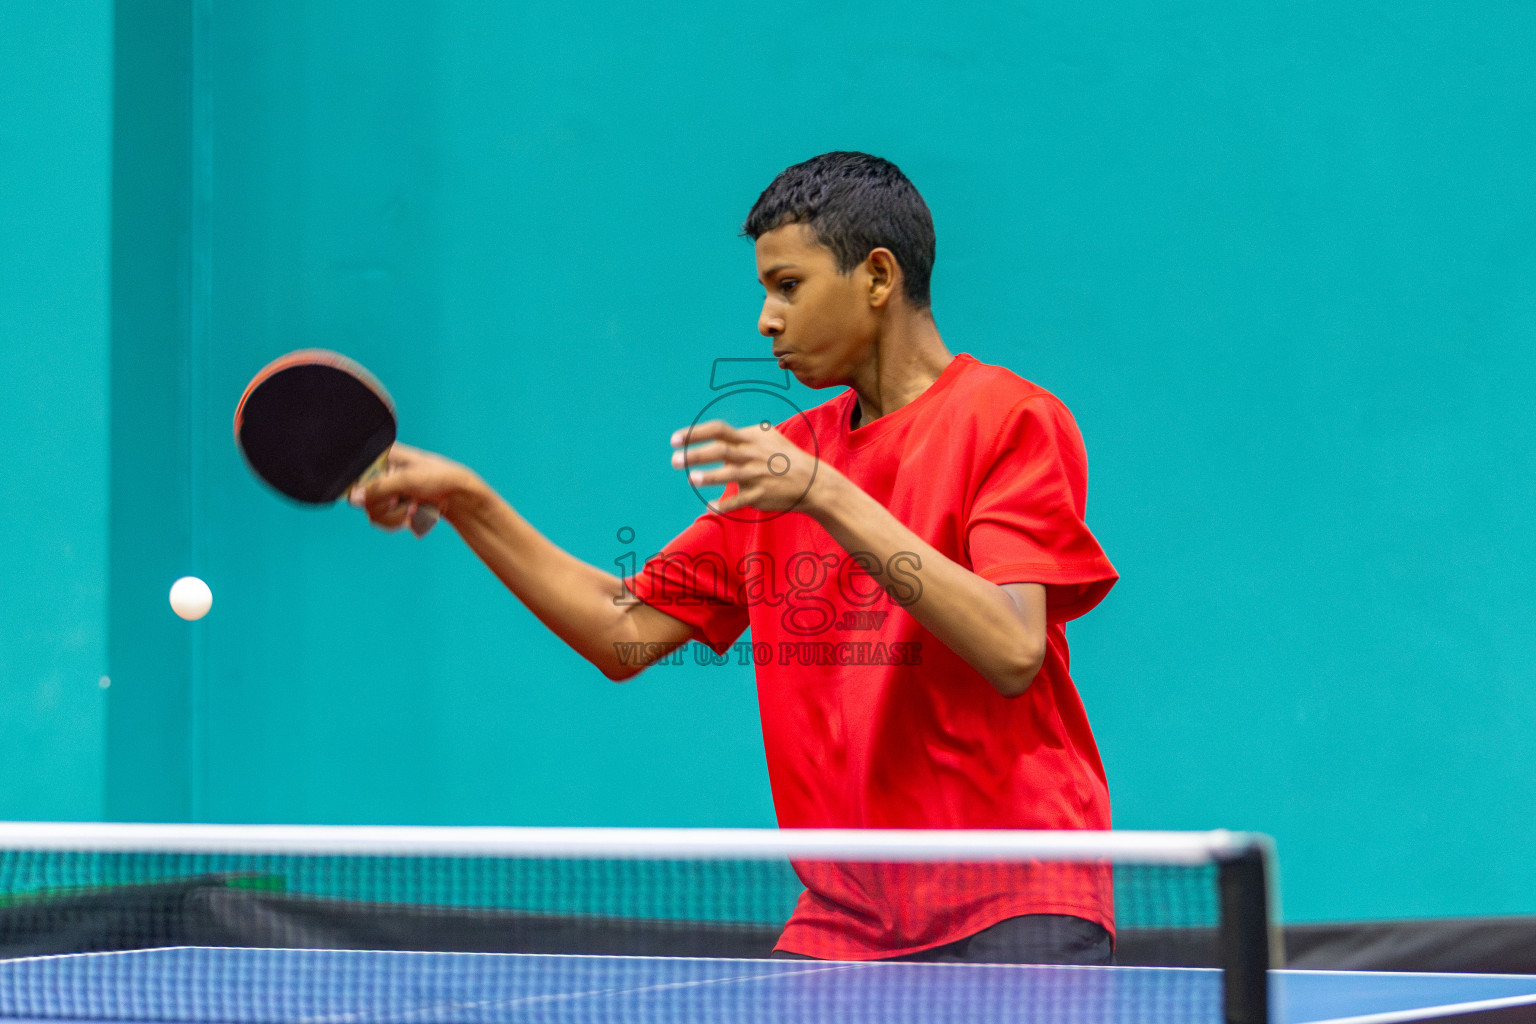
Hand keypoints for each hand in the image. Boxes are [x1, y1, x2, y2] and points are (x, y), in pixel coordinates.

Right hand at [350, 443, 482, 534]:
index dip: (362, 487)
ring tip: (414, 508)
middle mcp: (380, 472)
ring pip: (372, 511)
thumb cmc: (439, 478)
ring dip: (394, 515)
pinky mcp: (392, 505)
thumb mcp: (407, 480)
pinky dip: (397, 521)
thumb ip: (379, 488)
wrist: (459, 497)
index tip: (383, 494)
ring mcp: (386, 489)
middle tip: (402, 500)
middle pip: (362, 496)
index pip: (355, 471)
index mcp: (382, 455)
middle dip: (386, 505)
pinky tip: (413, 514)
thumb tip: (353, 498)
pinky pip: (381, 520)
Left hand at [670, 420, 826, 515]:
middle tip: (674, 460)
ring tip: (691, 479)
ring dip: (709, 477)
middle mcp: (752, 454)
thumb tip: (717, 435)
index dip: (695, 433)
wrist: (811, 481)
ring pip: (730, 475)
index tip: (674, 440)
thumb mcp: (767, 437)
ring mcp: (757, 475)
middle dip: (695, 455)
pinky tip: (709, 507)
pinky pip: (739, 501)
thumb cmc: (784, 457)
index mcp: (750, 438)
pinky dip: (724, 505)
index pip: (719, 430)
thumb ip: (741, 436)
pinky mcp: (760, 495)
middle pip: (721, 451)